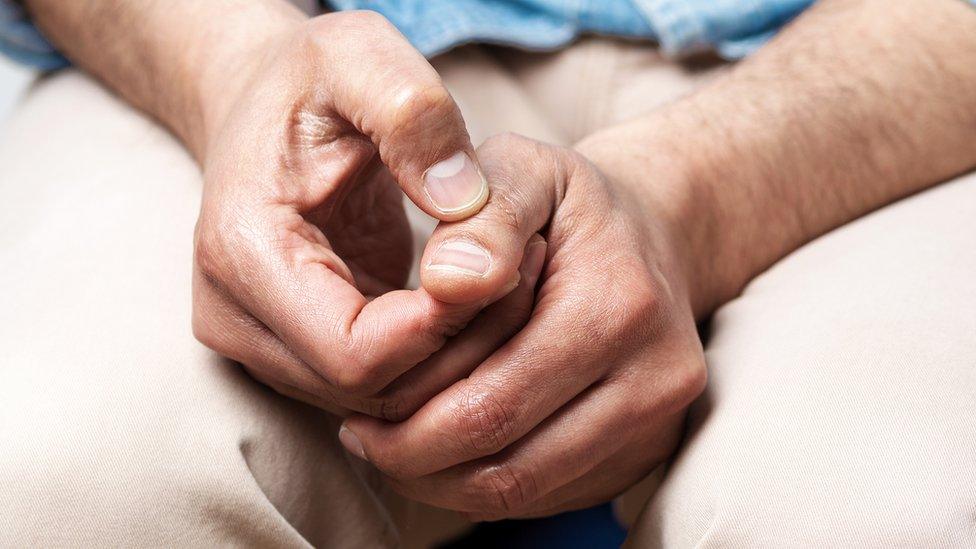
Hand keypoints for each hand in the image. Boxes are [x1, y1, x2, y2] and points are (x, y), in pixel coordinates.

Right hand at [190, 11, 537, 416]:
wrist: (261, 103)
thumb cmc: (309, 79)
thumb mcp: (359, 56)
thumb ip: (412, 116)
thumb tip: (464, 204)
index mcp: (242, 253)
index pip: (353, 354)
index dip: (441, 328)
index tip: (503, 263)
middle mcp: (236, 318)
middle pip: (370, 393)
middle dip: (459, 348)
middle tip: (525, 272)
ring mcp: (261, 344)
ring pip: (379, 404)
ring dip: (454, 358)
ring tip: (508, 279)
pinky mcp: (294, 351)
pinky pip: (379, 387)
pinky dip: (435, 357)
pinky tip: (475, 298)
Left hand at [340, 134, 707, 518]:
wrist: (651, 235)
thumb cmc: (568, 205)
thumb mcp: (523, 170)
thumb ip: (483, 218)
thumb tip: (445, 284)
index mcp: (619, 309)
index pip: (490, 406)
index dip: (407, 424)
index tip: (353, 411)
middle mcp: (655, 379)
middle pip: (507, 468)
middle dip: (416, 465)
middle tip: (362, 440)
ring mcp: (657, 426)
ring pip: (525, 494)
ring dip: (445, 483)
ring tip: (393, 448)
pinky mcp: (647, 452)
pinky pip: (550, 496)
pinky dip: (486, 483)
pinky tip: (448, 446)